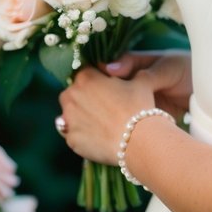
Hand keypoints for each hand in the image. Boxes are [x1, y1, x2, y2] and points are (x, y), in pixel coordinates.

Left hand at [57, 51, 191, 165]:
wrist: (138, 141)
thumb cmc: (139, 107)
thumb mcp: (142, 81)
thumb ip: (132, 70)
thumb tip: (131, 70)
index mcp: (86, 77)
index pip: (85, 73)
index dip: (96, 79)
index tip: (106, 88)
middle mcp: (71, 96)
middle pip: (73, 93)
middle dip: (84, 97)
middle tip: (103, 106)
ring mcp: (69, 119)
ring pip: (70, 115)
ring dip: (80, 116)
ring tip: (101, 123)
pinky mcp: (71, 140)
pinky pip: (74, 135)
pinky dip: (83, 136)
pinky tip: (99, 138)